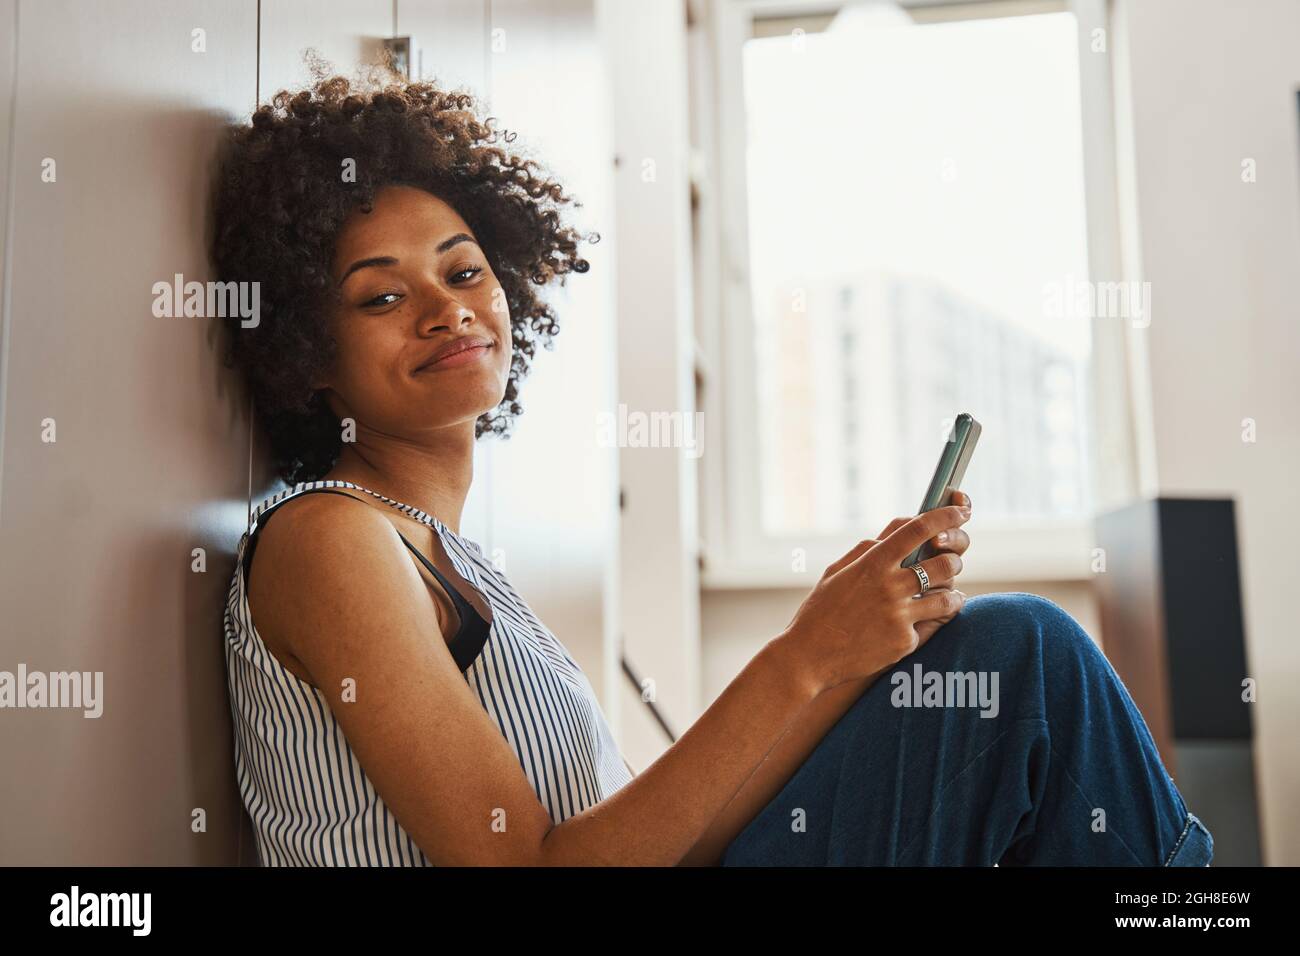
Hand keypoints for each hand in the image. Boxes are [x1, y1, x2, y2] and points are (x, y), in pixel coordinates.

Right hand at [780, 501, 972, 692]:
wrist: (809, 657)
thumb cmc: (821, 611)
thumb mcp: (837, 571)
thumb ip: (868, 549)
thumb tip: (897, 531)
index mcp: (872, 563)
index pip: (918, 529)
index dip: (946, 516)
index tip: (960, 511)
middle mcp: (889, 586)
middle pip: (943, 563)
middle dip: (954, 560)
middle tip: (951, 562)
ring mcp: (899, 615)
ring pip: (948, 597)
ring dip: (952, 593)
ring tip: (947, 595)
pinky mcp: (904, 642)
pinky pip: (931, 626)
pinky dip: (930, 622)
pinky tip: (923, 622)